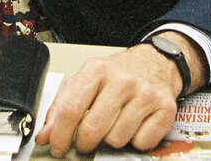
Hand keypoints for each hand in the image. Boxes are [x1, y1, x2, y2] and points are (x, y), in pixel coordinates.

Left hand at [35, 34, 202, 157]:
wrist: (156, 63)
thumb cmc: (118, 75)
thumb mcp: (87, 81)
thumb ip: (62, 107)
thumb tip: (45, 136)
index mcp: (97, 70)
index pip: (70, 109)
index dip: (59, 135)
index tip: (57, 147)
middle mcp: (122, 81)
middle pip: (92, 129)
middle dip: (84, 143)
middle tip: (86, 140)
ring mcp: (145, 94)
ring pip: (116, 140)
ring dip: (111, 140)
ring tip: (115, 124)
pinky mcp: (165, 109)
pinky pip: (141, 143)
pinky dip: (136, 141)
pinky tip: (134, 125)